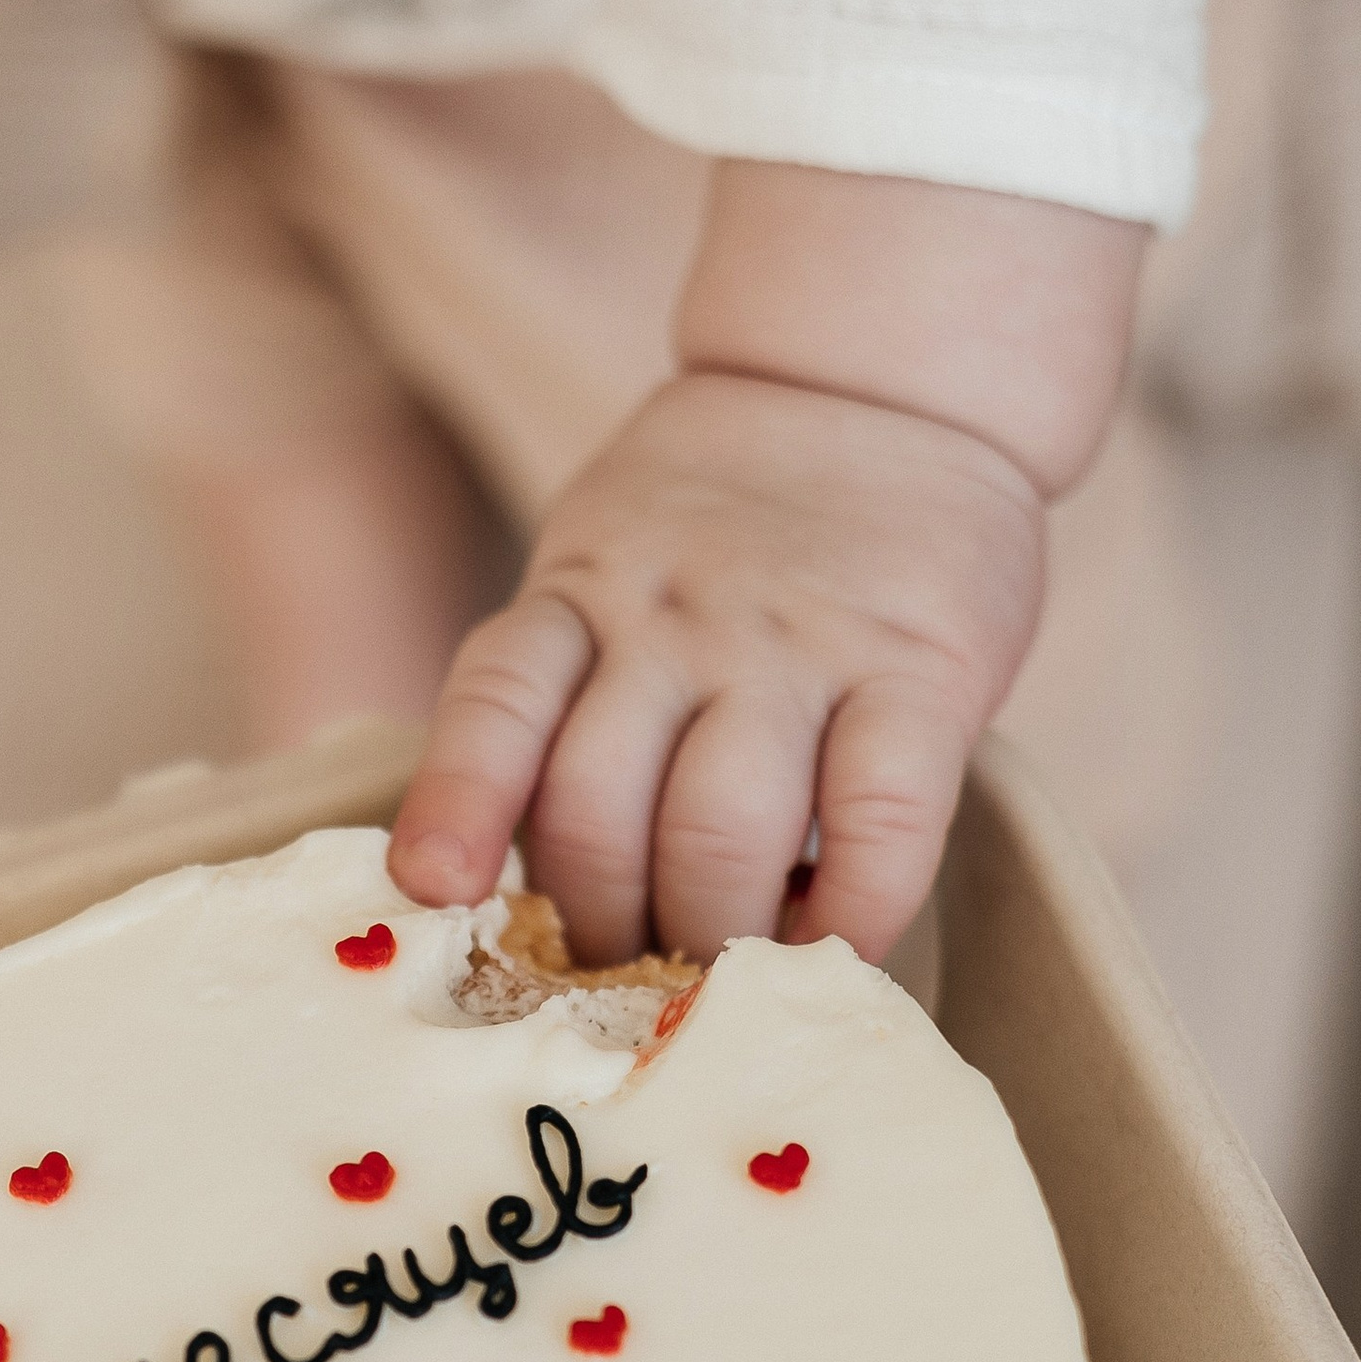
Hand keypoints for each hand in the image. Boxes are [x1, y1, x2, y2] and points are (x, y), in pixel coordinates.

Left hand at [390, 367, 1044, 974]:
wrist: (882, 377)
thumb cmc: (729, 523)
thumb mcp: (610, 558)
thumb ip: (569, 681)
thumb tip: (505, 876)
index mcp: (582, 588)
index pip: (496, 700)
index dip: (458, 803)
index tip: (438, 891)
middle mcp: (676, 616)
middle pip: (600, 809)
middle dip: (599, 929)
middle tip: (619, 983)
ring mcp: (797, 641)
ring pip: (720, 830)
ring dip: (709, 935)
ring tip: (715, 978)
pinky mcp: (922, 665)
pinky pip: (881, 820)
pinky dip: (855, 910)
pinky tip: (836, 952)